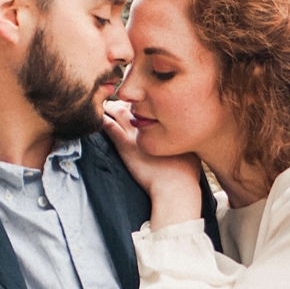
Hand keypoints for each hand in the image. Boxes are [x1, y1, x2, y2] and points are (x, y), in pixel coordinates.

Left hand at [100, 102, 203, 225]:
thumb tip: (185, 146)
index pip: (154, 109)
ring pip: (121, 112)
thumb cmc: (185, 174)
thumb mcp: (190, 155)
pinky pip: (110, 127)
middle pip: (137, 107)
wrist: (175, 185)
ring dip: (113, 107)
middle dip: (129, 104)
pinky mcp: (125, 145)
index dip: (145, 106)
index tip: (140, 106)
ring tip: (107, 105)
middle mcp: (153, 125)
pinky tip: (99, 116)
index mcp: (168, 126)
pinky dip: (103, 120)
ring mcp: (137, 134)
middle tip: (121, 102)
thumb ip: (184, 146)